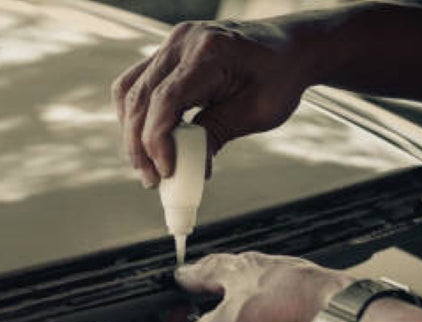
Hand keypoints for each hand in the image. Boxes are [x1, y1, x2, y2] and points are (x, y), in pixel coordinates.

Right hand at [111, 19, 316, 187]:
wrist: (291, 47)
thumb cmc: (281, 75)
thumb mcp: (257, 112)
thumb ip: (217, 134)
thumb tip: (188, 168)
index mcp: (209, 52)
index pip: (165, 99)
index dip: (157, 140)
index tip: (166, 171)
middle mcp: (183, 41)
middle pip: (140, 97)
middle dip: (139, 145)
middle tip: (153, 179)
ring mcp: (172, 44)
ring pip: (130, 91)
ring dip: (132, 132)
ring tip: (148, 166)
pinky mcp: (168, 54)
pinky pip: (136, 84)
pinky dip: (137, 115)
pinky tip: (147, 140)